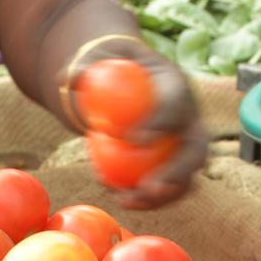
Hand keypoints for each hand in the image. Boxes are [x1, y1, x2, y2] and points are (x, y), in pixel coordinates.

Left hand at [73, 37, 208, 209]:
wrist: (126, 84)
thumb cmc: (112, 69)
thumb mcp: (98, 59)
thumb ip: (84, 67)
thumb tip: (65, 79)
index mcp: (176, 85)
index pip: (176, 104)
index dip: (161, 122)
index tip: (132, 139)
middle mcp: (190, 118)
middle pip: (196, 149)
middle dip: (177, 171)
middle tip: (148, 186)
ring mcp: (185, 145)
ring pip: (186, 177)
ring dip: (163, 196)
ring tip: (129, 202)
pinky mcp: (174, 165)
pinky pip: (168, 188)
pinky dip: (148, 199)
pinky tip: (120, 200)